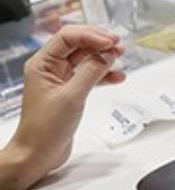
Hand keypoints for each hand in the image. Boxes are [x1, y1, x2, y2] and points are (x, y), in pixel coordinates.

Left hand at [7, 26, 124, 189]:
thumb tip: (108, 55)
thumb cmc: (44, 128)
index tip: (111, 42)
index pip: (68, 37)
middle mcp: (49, 68)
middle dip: (99, 42)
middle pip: (77, 44)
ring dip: (103, 56)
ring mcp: (60, 79)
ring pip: (85, 58)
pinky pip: (89, 74)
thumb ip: (91, 72)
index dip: (91, 36)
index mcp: (42, 64)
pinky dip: (104, 74)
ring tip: (121, 57)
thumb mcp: (71, 96)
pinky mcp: (69, 91)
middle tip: (119, 46)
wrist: (38, 153)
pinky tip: (117, 77)